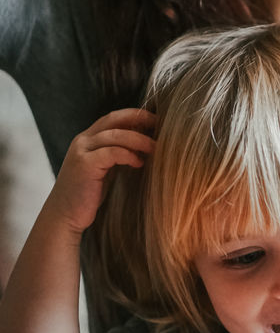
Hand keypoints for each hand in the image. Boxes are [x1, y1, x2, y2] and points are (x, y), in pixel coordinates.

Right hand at [47, 109, 155, 236]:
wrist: (64, 217)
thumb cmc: (88, 195)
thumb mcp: (105, 169)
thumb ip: (118, 154)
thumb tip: (145, 145)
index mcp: (88, 138)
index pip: (114, 117)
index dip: (136, 115)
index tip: (157, 121)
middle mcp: (83, 140)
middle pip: (114, 119)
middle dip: (140, 119)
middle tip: (162, 126)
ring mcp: (82, 151)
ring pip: (115, 135)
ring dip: (139, 139)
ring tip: (156, 148)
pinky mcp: (85, 165)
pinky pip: (112, 152)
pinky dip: (128, 155)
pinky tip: (139, 163)